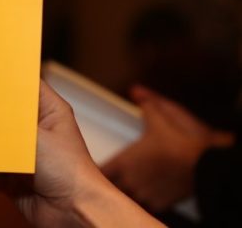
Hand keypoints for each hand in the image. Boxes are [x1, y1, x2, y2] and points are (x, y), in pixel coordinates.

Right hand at [0, 81, 160, 226]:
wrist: (75, 214)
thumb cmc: (71, 171)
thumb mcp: (35, 136)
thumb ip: (6, 123)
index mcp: (47, 112)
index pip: (22, 86)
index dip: (1, 78)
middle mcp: (34, 132)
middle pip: (0, 115)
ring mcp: (22, 156)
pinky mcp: (12, 178)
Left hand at [102, 85, 234, 212]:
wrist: (212, 166)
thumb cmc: (186, 140)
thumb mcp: (165, 114)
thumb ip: (147, 102)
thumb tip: (136, 90)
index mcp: (125, 160)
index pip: (96, 170)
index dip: (89, 168)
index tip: (85, 164)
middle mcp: (131, 180)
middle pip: (106, 187)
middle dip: (103, 182)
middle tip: (100, 176)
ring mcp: (145, 194)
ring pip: (124, 198)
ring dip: (121, 192)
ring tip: (119, 185)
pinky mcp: (160, 204)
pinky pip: (142, 207)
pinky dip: (140, 200)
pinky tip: (142, 193)